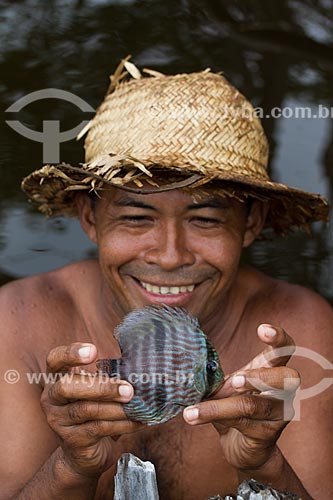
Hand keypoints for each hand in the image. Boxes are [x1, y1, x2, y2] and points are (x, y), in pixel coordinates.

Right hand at [41, 342, 142, 477]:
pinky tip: (137, 421)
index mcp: (56, 377)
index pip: (54, 359)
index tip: (94, 351)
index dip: (71, 353)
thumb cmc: (92, 407)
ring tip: (137, 405)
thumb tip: (137, 366)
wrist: (82, 452)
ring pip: (86, 410)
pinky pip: (97, 429)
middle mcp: (51, 397)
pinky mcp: (71, 440)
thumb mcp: (93, 387)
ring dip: (116, 407)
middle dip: (101, 387)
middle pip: (67, 387)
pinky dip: (121, 424)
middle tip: (128, 389)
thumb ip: (106, 374)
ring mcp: (58, 420)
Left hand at [183, 325, 299, 471]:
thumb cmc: (232, 408)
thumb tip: (180, 357)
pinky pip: (242, 423)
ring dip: (221, 406)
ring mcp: (279, 414)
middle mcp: (282, 391)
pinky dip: (215, 417)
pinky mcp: (269, 434)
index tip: (262, 329)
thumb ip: (212, 372)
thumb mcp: (223, 386)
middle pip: (288, 378)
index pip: (284, 350)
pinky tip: (193, 416)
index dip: (279, 339)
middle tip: (234, 380)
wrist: (240, 447)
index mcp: (270, 370)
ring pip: (253, 405)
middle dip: (262, 376)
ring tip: (193, 411)